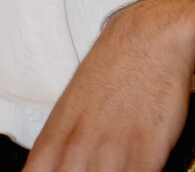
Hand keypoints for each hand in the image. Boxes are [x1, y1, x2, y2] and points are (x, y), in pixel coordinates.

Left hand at [23, 0, 194, 171]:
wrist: (148, 37)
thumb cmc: (111, 71)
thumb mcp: (74, 104)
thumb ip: (60, 143)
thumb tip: (47, 167)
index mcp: (59, 130)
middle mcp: (80, 141)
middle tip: (86, 167)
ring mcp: (112, 145)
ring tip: (111, 167)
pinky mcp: (147, 147)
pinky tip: (132, 169)